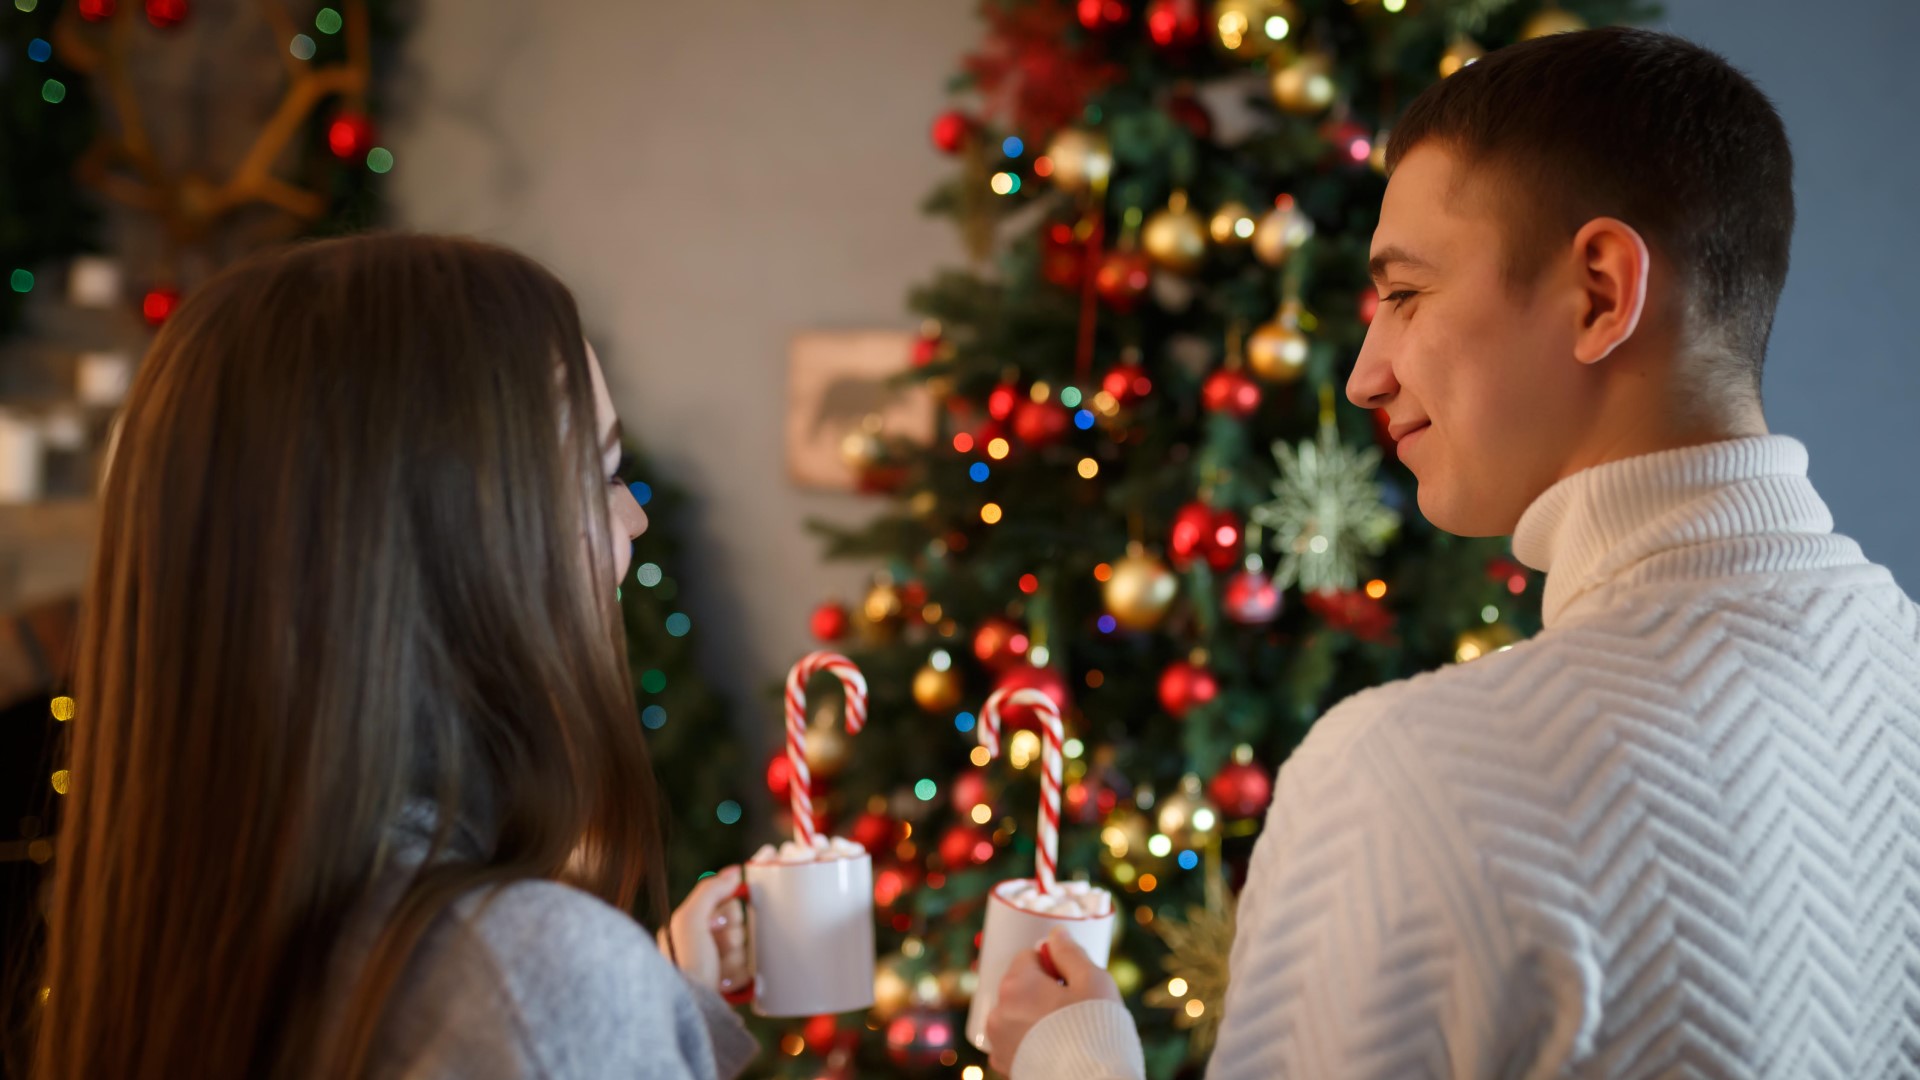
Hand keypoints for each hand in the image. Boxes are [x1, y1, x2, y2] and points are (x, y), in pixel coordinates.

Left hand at [658, 866, 749, 995]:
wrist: (694, 1009)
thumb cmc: (686, 964)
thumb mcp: (689, 920)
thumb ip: (710, 891)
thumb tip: (735, 871)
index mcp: (694, 923)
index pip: (731, 903)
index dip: (729, 913)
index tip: (715, 924)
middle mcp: (706, 941)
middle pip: (743, 925)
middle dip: (732, 939)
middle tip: (716, 950)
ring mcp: (721, 962)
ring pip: (749, 947)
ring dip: (735, 959)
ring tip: (717, 972)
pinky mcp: (733, 982)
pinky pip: (752, 969)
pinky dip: (739, 976)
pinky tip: (723, 983)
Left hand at [987, 927, 1120, 1074]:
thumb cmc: (1095, 1030)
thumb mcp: (1093, 981)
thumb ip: (1070, 953)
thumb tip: (1057, 934)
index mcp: (1016, 984)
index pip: (1028, 956)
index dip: (1054, 966)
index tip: (1072, 983)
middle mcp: (998, 1012)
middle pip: (1021, 986)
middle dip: (1043, 992)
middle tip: (1073, 1009)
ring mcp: (998, 1042)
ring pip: (1016, 1015)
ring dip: (1034, 1017)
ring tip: (1065, 1033)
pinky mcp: (1005, 1066)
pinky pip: (1015, 1042)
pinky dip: (1030, 1042)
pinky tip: (1054, 1050)